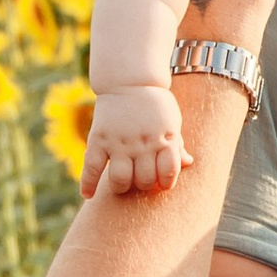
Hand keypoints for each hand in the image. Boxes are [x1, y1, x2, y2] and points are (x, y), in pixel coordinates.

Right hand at [86, 82, 185, 200]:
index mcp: (163, 139)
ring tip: (122, 183)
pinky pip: (92, 167)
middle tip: (140, 179)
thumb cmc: (155, 104)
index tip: (161, 182)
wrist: (129, 81)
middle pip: (144, 180)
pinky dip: (88, 184)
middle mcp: (142, 143)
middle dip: (144, 185)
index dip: (166, 182)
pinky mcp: (99, 140)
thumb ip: (176, 144)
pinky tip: (88, 195)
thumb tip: (188, 163)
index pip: (169, 172)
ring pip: (119, 179)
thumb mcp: (171, 121)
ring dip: (121, 187)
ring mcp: (119, 142)